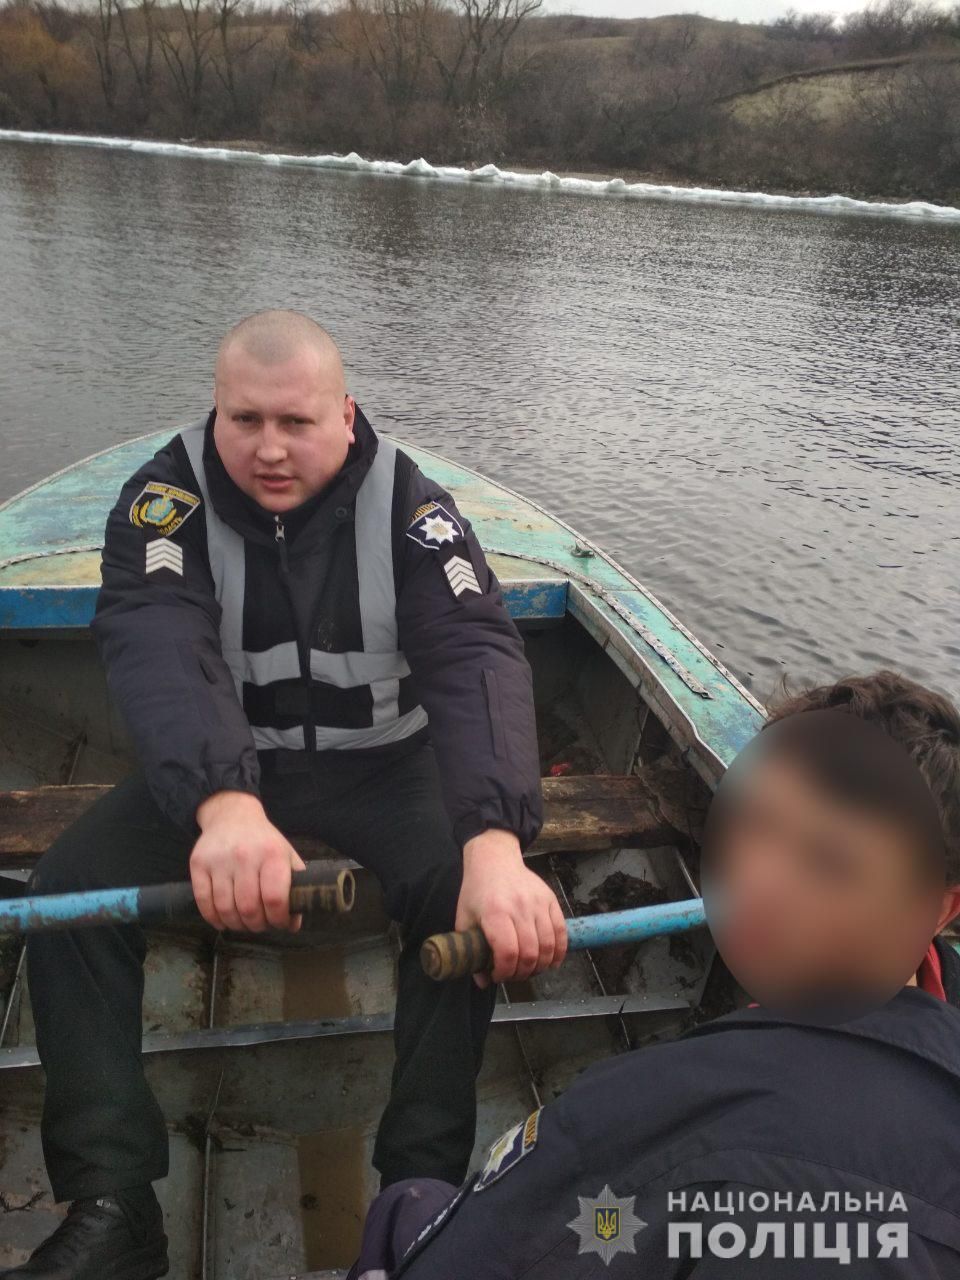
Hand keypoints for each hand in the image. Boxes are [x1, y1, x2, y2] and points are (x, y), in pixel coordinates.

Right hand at [191, 790, 305, 932]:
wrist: (233, 815)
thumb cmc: (264, 840)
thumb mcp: (286, 855)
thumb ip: (294, 887)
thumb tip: (294, 924)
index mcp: (272, 854)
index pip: (275, 899)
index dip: (278, 919)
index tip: (280, 923)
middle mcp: (245, 856)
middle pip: (249, 908)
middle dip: (256, 925)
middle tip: (260, 925)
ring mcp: (219, 860)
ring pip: (225, 908)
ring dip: (236, 924)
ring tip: (243, 923)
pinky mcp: (198, 864)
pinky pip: (203, 901)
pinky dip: (213, 918)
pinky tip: (222, 920)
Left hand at [455, 828, 567, 988]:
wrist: (495, 858)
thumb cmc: (477, 890)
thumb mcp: (464, 917)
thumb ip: (470, 949)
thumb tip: (482, 982)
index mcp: (495, 912)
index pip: (508, 952)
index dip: (505, 972)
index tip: (498, 976)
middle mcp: (520, 907)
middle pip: (530, 953)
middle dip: (522, 973)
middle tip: (513, 975)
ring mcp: (538, 903)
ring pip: (548, 946)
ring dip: (541, 966)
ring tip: (529, 969)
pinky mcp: (551, 899)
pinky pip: (561, 932)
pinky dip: (559, 952)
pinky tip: (551, 962)